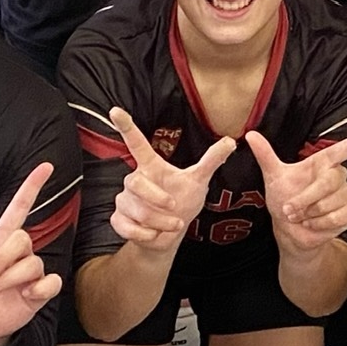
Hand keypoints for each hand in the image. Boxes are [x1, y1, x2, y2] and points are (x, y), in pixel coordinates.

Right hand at [107, 108, 235, 254]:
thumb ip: (212, 160)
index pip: (136, 143)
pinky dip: (143, 234)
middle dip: (157, 199)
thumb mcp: (199, 181)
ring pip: (134, 208)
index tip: (116, 110)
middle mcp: (135, 180)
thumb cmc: (183, 201)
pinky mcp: (118, 219)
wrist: (170, 234)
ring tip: (173, 225)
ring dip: (157, 221)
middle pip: (135, 183)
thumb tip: (231, 140)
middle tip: (175, 207)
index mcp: (151, 166)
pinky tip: (154, 235)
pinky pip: (124, 225)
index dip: (126, 126)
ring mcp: (124, 200)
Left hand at [245, 126, 346, 254]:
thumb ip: (265, 154)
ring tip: (300, 216)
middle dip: (306, 198)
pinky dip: (319, 223)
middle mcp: (337, 176)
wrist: (290, 230)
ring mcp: (345, 194)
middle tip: (289, 209)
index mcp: (322, 162)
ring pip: (331, 201)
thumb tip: (250, 135)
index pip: (346, 148)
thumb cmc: (283, 199)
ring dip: (309, 213)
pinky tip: (311, 223)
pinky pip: (337, 216)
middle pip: (330, 180)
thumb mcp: (273, 176)